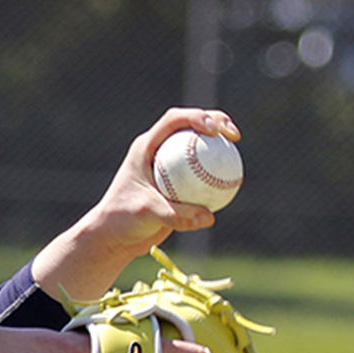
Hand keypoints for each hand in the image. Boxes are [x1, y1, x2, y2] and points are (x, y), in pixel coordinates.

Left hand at [92, 107, 240, 257]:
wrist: (114, 236)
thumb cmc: (122, 218)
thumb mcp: (147, 213)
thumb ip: (177, 214)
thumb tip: (209, 216)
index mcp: (146, 146)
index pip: (173, 120)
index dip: (196, 116)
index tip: (215, 130)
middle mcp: (159, 151)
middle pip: (190, 126)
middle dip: (215, 121)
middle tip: (234, 134)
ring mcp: (169, 167)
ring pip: (199, 149)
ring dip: (220, 145)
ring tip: (239, 151)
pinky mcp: (178, 184)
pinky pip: (202, 175)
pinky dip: (218, 174)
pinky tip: (235, 182)